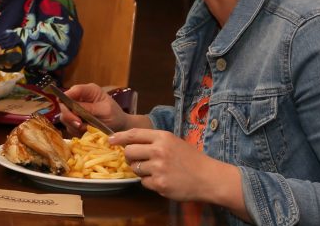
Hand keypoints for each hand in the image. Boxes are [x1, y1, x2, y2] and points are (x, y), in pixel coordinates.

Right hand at [61, 83, 132, 132]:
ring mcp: (75, 109)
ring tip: (85, 129)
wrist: (119, 127)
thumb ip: (90, 109)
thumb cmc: (114, 115)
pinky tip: (84, 131)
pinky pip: (68, 125)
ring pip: (64, 116)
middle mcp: (80, 98)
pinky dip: (75, 130)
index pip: (74, 90)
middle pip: (64, 104)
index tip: (63, 105)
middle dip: (69, 115)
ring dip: (73, 124)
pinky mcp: (74, 120)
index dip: (66, 96)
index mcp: (89, 91)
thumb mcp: (106, 110)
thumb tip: (75, 109)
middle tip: (79, 124)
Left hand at [111, 127, 243, 208]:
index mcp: (162, 137)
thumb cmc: (191, 159)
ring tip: (156, 170)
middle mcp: (159, 151)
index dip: (119, 137)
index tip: (110, 140)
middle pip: (129, 152)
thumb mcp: (173, 142)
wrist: (209, 178)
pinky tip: (162, 179)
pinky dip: (149, 182)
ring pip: (134, 168)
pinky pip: (143, 182)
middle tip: (137, 160)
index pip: (133, 134)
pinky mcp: (160, 184)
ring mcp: (159, 168)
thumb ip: (153, 140)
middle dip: (129, 157)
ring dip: (140, 170)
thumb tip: (128, 142)